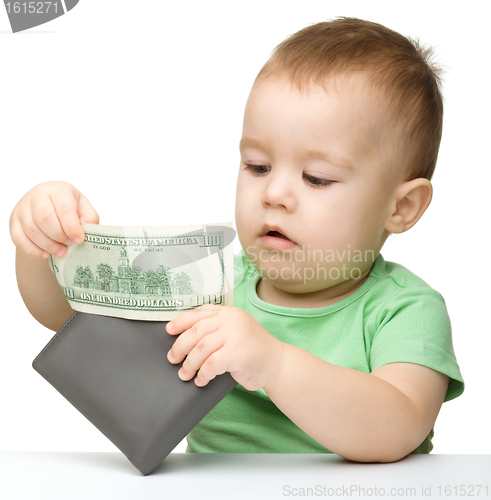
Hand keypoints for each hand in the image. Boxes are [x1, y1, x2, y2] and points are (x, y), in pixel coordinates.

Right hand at [10, 181, 98, 258]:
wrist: (50, 207)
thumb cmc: (70, 208)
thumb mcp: (84, 209)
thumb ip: (89, 218)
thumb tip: (83, 232)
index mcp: (58, 190)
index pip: (63, 209)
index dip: (72, 227)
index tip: (78, 240)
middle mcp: (37, 195)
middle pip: (44, 218)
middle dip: (58, 236)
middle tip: (68, 244)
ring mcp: (22, 208)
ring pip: (31, 230)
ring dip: (48, 245)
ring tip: (61, 251)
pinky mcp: (13, 221)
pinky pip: (19, 239)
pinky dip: (33, 250)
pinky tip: (45, 254)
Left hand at [166, 304, 284, 390]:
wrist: (277, 363)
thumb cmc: (253, 350)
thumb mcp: (235, 331)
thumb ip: (216, 329)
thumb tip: (185, 338)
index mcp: (229, 312)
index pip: (199, 313)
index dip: (181, 321)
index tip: (169, 330)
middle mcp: (231, 320)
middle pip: (196, 331)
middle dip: (180, 347)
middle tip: (173, 359)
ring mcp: (235, 335)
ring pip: (201, 349)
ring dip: (189, 364)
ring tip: (185, 374)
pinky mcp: (237, 352)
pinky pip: (211, 364)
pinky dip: (203, 374)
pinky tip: (201, 380)